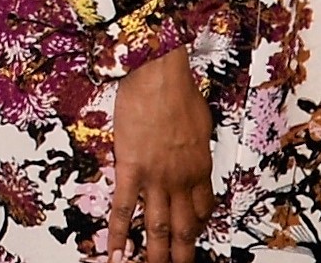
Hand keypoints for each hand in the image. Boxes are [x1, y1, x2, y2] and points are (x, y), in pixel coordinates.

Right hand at [108, 45, 214, 261]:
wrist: (158, 75)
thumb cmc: (179, 90)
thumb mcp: (202, 123)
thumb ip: (197, 148)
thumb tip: (194, 155)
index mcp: (199, 167)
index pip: (204, 209)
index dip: (199, 227)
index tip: (195, 235)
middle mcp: (180, 179)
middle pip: (184, 228)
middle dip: (183, 255)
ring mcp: (155, 178)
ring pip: (157, 228)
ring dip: (155, 255)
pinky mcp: (130, 169)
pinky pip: (123, 208)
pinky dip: (118, 234)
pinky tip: (116, 253)